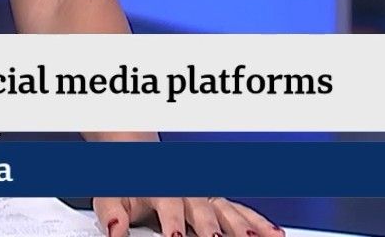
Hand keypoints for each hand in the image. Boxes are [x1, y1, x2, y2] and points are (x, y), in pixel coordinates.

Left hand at [93, 196, 282, 236]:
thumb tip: (115, 232)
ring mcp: (205, 195)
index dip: (172, 223)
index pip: (169, 207)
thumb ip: (112, 214)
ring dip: (245, 226)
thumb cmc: (127, 179)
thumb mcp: (110, 196)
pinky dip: (257, 222)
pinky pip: (240, 211)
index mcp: (161, 188)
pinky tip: (274, 233)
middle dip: (214, 228)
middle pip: (205, 210)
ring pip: (229, 210)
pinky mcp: (216, 201)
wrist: (137, 156)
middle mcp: (187, 191)